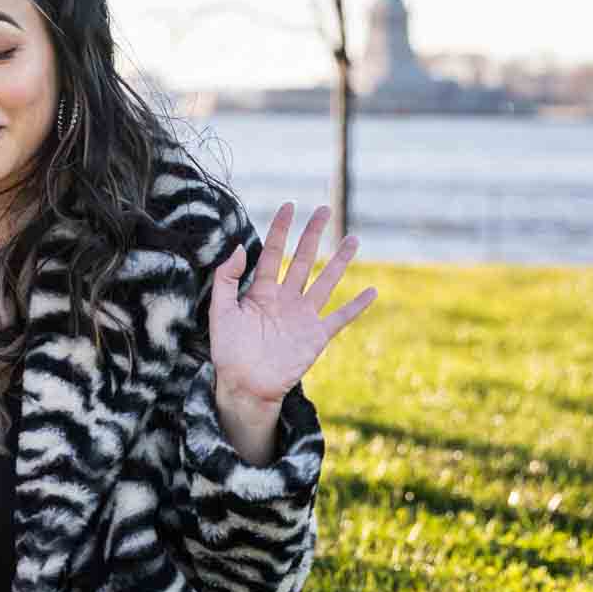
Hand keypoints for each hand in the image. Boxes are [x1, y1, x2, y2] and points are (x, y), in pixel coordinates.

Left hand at [208, 204, 375, 460]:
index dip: (280, 230)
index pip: (272, 253)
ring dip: (339, 261)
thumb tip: (238, 247)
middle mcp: (285, 299)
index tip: (289, 206)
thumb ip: (226, 280)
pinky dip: (356, 306)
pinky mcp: (316, 336)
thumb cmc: (228, 351)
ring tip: (352, 239)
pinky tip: (372, 291)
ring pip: (325, 281)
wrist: (245, 385)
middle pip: (302, 260)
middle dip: (312, 235)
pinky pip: (340, 318)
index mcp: (261, 292)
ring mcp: (303, 316)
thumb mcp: (220, 312)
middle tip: (323, 210)